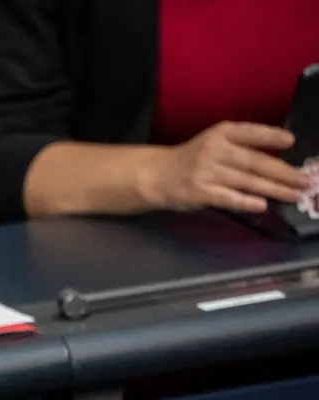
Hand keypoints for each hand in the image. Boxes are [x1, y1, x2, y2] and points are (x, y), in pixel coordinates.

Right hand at [143, 122, 312, 213]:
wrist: (156, 175)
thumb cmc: (192, 160)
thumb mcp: (214, 144)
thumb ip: (241, 149)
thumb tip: (279, 165)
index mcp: (221, 133)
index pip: (250, 133)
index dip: (271, 136)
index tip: (291, 141)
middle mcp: (214, 150)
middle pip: (255, 161)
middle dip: (283, 172)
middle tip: (305, 180)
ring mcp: (206, 171)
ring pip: (246, 181)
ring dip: (274, 189)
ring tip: (294, 195)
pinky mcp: (199, 192)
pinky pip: (228, 198)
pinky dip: (246, 202)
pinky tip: (262, 205)